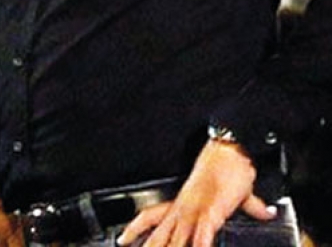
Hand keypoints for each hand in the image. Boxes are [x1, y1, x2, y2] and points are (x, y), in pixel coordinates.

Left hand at [118, 140, 276, 246]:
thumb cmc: (232, 167)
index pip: (150, 216)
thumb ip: (251, 206)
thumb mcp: (239, 191)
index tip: (122, 240)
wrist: (233, 150)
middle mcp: (184, 207)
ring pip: (173, 239)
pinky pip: (200, 238)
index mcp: (183, 201)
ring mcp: (194, 211)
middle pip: (157, 234)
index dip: (135, 229)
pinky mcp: (210, 214)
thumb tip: (265, 211)